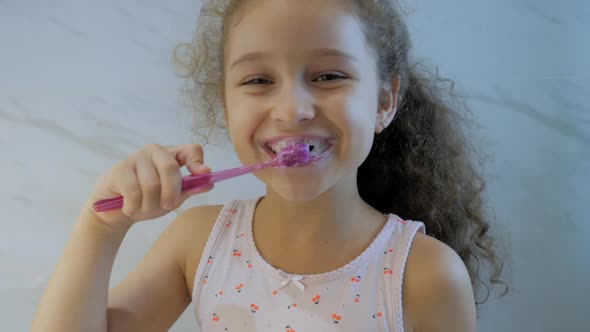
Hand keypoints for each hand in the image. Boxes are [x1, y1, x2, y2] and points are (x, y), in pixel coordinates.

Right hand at [83, 144, 212, 229]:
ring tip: (142, 208)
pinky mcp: (120, 169)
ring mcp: (136, 158)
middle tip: (168, 206)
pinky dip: (134, 207)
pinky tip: (129, 208)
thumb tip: (210, 182)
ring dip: (149, 204)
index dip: (198, 161)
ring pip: (152, 184)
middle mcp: (155, 151)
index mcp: (172, 156)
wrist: (113, 212)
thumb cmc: (147, 201)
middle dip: (171, 192)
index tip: (203, 175)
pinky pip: (134, 192)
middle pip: (170, 167)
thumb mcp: (173, 198)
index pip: (191, 150)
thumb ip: (189, 189)